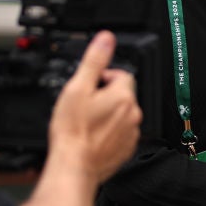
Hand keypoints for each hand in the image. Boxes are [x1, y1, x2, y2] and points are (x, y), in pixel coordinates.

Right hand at [47, 31, 142, 183]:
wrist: (74, 165)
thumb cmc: (73, 131)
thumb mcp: (78, 88)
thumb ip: (94, 61)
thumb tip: (106, 39)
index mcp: (123, 96)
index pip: (121, 75)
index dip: (103, 77)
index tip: (89, 86)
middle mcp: (133, 113)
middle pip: (122, 94)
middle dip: (105, 96)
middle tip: (84, 105)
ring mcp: (131, 132)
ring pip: (122, 114)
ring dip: (108, 114)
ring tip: (86, 122)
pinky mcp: (126, 148)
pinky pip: (121, 133)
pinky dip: (109, 132)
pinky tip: (92, 135)